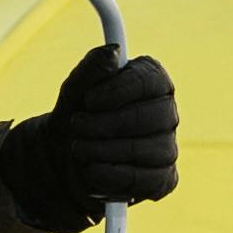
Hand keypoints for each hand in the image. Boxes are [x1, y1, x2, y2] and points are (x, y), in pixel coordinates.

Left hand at [0, 45, 179, 232]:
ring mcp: (168, 147)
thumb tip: (113, 53)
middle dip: (106, 124)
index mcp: (152, 81)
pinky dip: (113, 177)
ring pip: (147, 150)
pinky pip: (145, 180)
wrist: (64, 158)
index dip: (119, 91)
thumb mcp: (76, 88)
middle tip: (76, 125)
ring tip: (79, 148)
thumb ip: (93, 68)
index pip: (150, 82)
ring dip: (104, 151)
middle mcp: (167, 112)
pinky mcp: (163, 178)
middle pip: (150, 117)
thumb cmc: (78, 114)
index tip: (89, 100)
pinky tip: (93, 170)